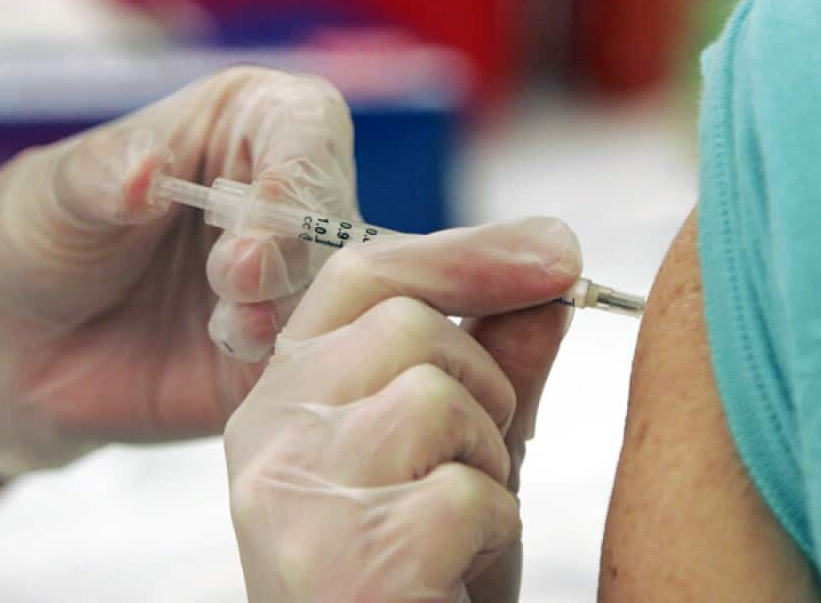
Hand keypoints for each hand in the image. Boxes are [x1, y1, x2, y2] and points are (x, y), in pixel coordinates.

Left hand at [0, 67, 357, 476]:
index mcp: (248, 123)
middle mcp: (283, 197)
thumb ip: (103, 176)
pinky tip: (229, 359)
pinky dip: (286, 364)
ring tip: (224, 328)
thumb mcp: (52, 192)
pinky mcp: (281, 352)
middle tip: (234, 278)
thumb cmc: (31, 233)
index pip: (307, 127)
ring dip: (287, 311)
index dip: (298, 170)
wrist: (0, 342)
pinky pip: (313, 359)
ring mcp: (289, 279)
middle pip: (334, 214)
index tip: (265, 213)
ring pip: (334, 293)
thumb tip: (148, 171)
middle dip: (292, 249)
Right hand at [224, 218, 580, 601]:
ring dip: (487, 467)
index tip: (555, 252)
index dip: (464, 254)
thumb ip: (493, 368)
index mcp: (280, 400)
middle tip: (473, 472)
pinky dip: (489, 537)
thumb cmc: (418, 582)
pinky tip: (449, 580)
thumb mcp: (456, 460)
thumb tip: (549, 278)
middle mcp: (265, 437)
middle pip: (410, 328)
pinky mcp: (343, 562)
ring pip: (439, 398)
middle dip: (483, 393)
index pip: (360, 274)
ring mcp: (293, 497)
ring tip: (457, 533)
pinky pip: (466, 495)